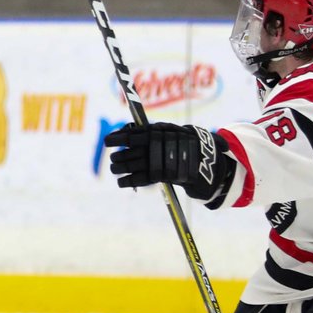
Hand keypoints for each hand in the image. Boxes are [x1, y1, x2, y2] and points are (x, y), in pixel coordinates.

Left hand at [104, 122, 233, 205]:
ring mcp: (162, 160)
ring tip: (114, 169)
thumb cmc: (182, 143)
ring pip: (134, 164)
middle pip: (131, 152)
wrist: (205, 158)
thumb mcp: (168, 131)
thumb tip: (124, 131)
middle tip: (113, 159)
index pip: (133, 135)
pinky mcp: (165, 175)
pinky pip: (142, 178)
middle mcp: (159, 145)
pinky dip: (129, 180)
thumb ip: (148, 132)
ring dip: (120, 168)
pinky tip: (121, 182)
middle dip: (119, 156)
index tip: (107, 141)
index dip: (118, 138)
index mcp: (158, 131)